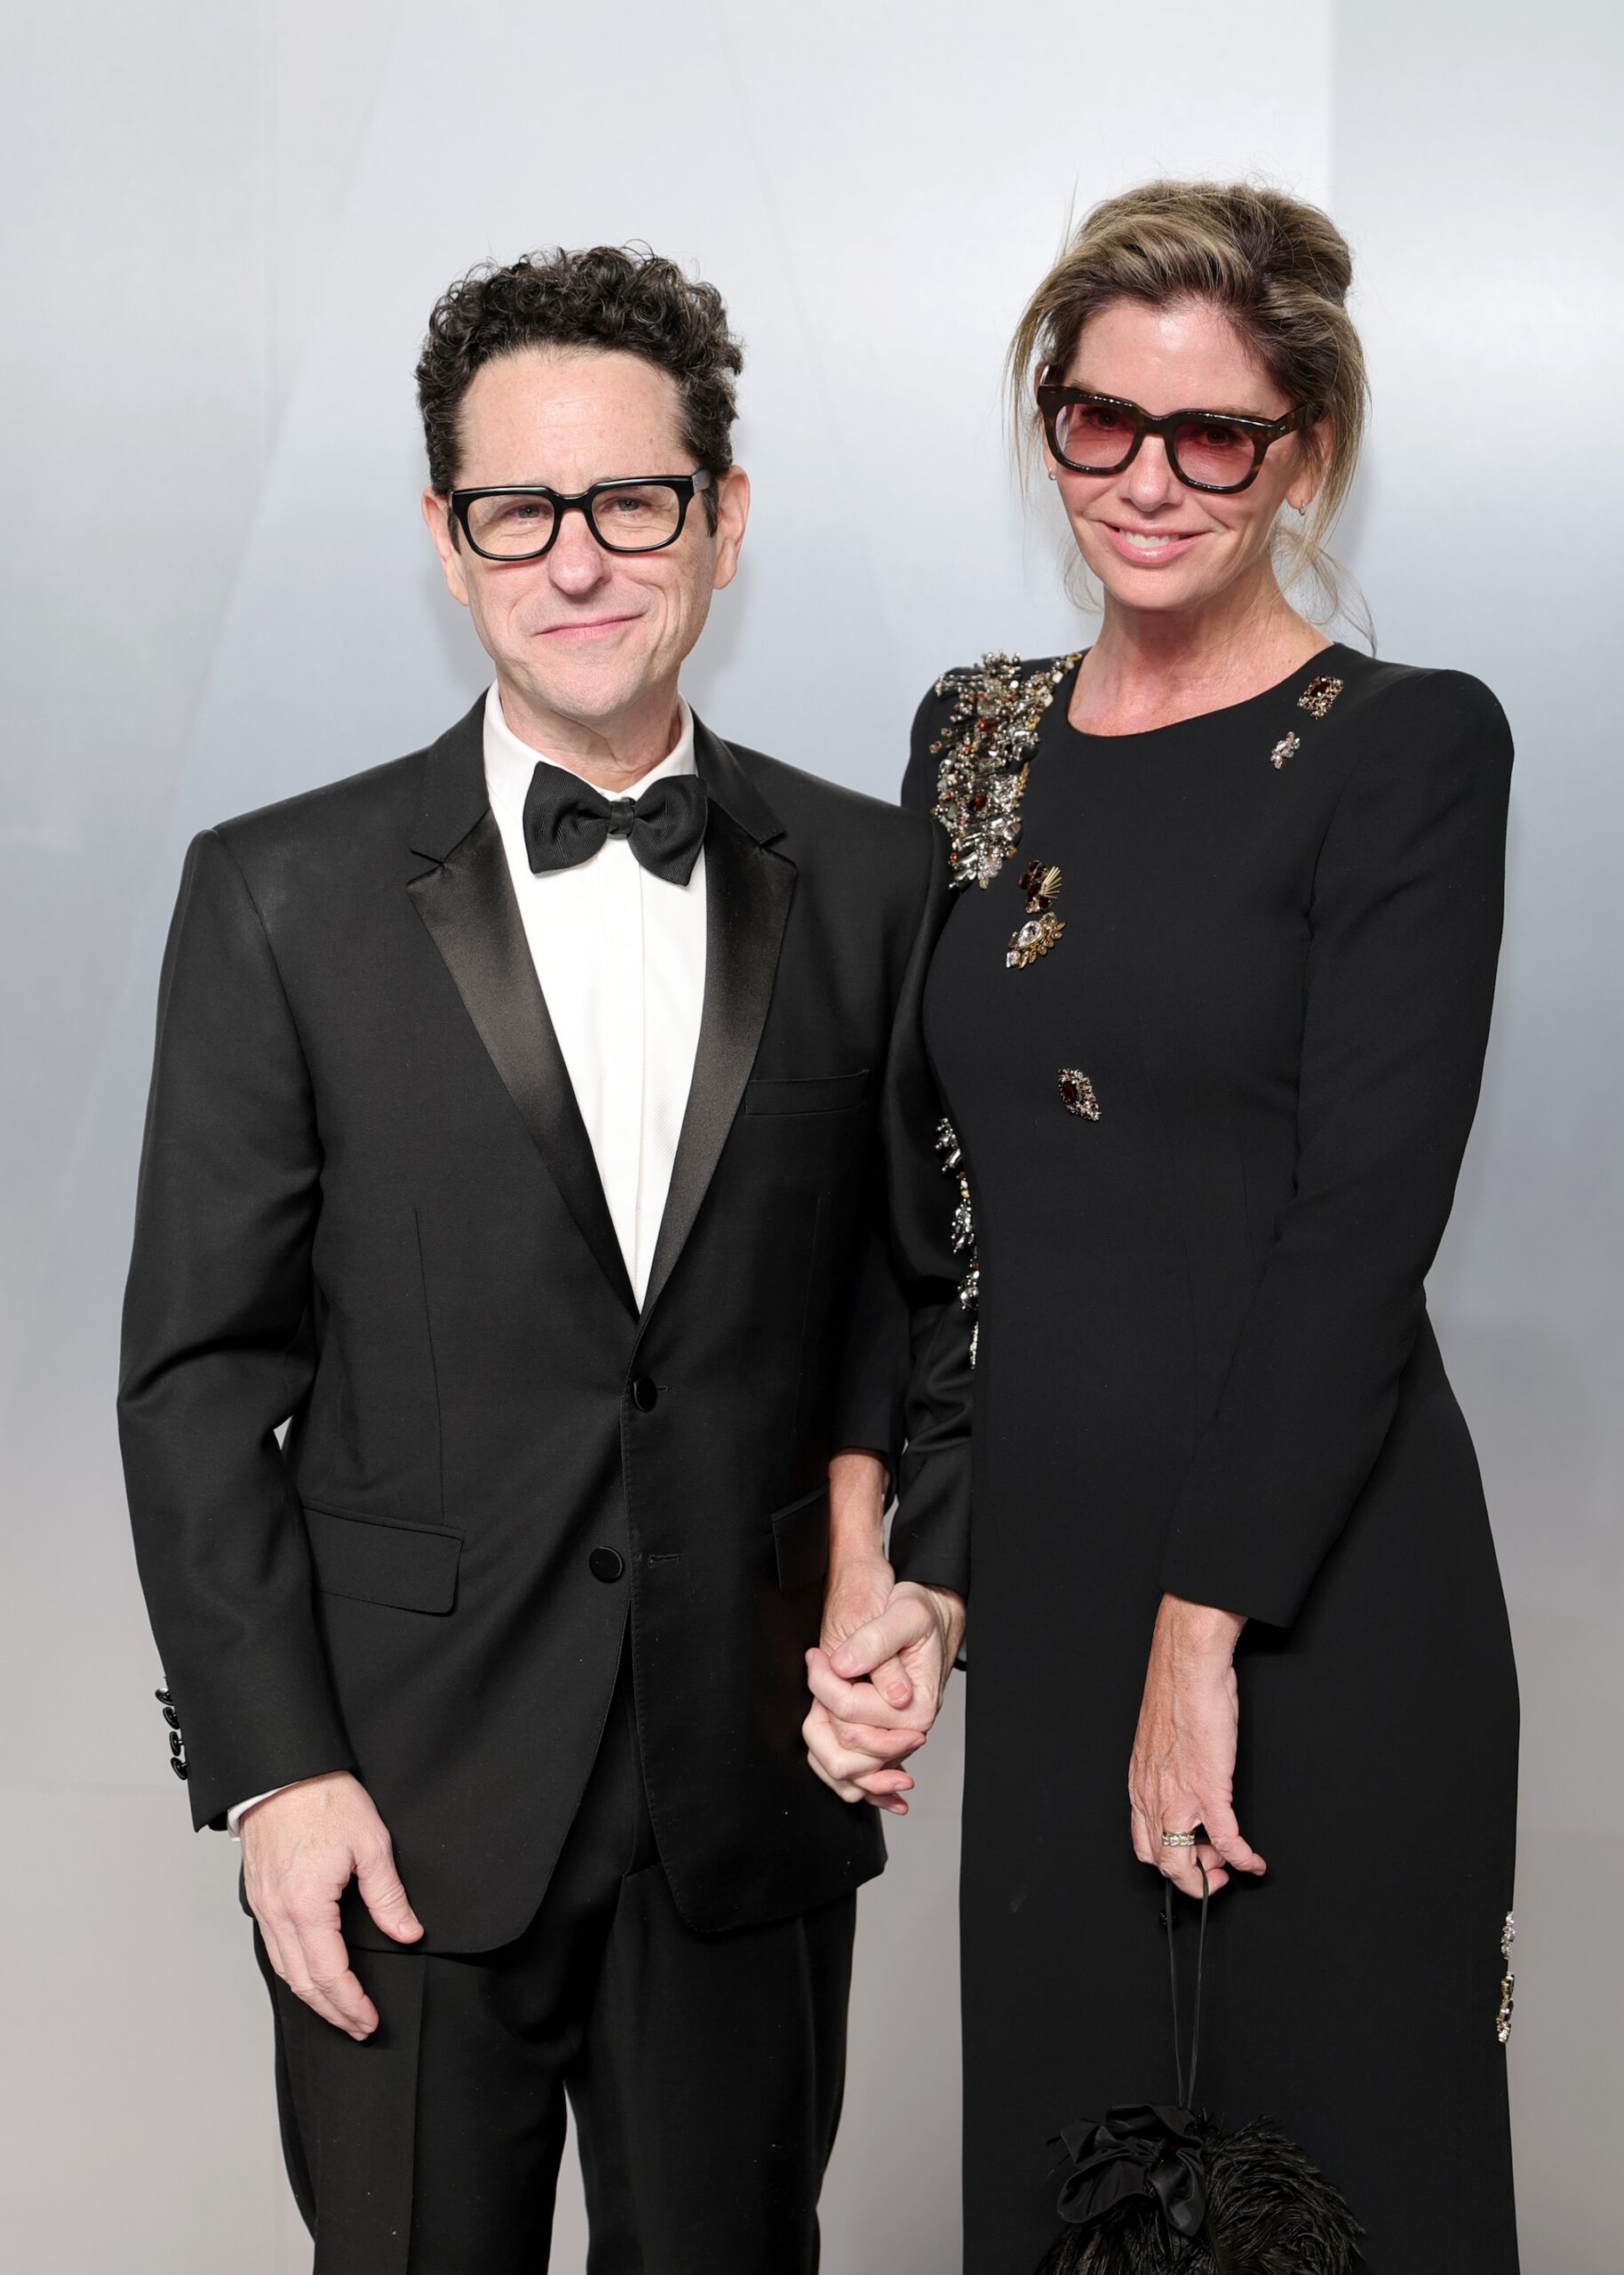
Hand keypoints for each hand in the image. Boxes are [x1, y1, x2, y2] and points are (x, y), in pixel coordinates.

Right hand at [240, 1771, 422, 2036]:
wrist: (281, 1770)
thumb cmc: (324, 1798)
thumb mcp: (371, 1843)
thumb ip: (389, 1896)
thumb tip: (408, 1933)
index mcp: (306, 1906)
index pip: (329, 1974)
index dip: (351, 2004)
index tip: (370, 2020)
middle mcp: (278, 1914)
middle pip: (303, 1983)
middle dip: (332, 2012)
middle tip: (359, 2027)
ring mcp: (263, 1907)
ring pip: (283, 1970)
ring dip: (312, 1997)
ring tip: (339, 2010)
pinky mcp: (259, 1897)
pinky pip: (273, 1948)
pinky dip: (294, 1971)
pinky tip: (312, 1974)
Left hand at [805, 1549, 918, 1815]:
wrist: (932, 1623)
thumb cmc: (922, 1618)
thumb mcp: (906, 1614)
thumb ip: (875, 1641)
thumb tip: (845, 1666)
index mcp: (916, 1709)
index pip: (851, 1710)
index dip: (824, 1681)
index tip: (817, 1655)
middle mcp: (907, 1734)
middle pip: (844, 1746)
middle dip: (819, 1706)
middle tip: (819, 1667)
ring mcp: (894, 1743)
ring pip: (843, 1768)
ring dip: (820, 1736)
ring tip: (820, 1696)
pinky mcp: (882, 1744)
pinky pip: (849, 1773)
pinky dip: (830, 1759)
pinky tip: (823, 1729)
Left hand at [1128, 1593, 1263, 1898]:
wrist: (1188, 1668)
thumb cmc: (1176, 1695)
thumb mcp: (1160, 1741)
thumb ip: (1167, 1768)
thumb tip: (1183, 1781)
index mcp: (1140, 1784)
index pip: (1143, 1843)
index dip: (1167, 1859)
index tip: (1190, 1858)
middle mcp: (1152, 1796)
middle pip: (1161, 1862)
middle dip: (1189, 1875)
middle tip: (1212, 1871)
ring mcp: (1179, 1797)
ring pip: (1185, 1862)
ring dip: (1211, 1875)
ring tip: (1231, 1869)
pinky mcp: (1208, 1789)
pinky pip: (1227, 1840)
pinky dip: (1243, 1858)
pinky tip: (1254, 1861)